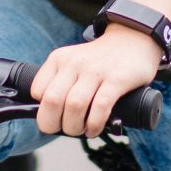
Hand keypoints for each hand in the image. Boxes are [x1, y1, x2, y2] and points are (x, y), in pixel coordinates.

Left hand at [30, 26, 161, 138]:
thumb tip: (50, 116)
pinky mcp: (117, 79)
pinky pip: (100, 107)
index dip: (43, 111)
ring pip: (75, 106)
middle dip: (53, 123)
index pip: (38, 91)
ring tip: (81, 130)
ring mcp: (96, 70)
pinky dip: (94, 124)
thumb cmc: (100, 60)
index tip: (54, 118)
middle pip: (52, 100)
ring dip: (74, 127)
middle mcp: (74, 63)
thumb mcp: (73, 61)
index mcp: (59, 59)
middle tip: (64, 130)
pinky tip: (94, 129)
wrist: (133, 39)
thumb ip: (60, 82)